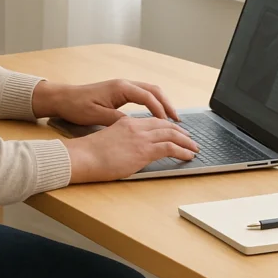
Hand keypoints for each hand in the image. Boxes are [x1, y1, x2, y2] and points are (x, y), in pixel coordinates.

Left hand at [32, 79, 179, 126]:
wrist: (63, 98)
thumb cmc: (77, 106)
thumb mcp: (97, 116)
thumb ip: (117, 121)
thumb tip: (136, 126)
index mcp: (120, 88)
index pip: (148, 97)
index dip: (160, 110)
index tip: (169, 124)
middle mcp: (124, 84)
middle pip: (154, 90)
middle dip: (168, 104)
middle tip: (178, 121)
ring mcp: (123, 87)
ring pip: (150, 91)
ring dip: (162, 103)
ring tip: (172, 119)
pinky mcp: (120, 92)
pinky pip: (143, 95)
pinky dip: (153, 103)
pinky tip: (156, 115)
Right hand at [65, 115, 199, 182]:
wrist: (83, 156)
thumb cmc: (89, 153)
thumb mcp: (108, 140)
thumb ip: (122, 140)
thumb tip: (129, 150)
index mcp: (127, 122)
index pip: (153, 121)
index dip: (166, 126)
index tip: (174, 132)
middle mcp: (136, 126)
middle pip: (165, 125)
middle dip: (180, 132)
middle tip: (190, 139)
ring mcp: (141, 137)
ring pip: (171, 134)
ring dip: (186, 141)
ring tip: (194, 148)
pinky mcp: (144, 149)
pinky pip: (170, 147)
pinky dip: (183, 150)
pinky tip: (189, 155)